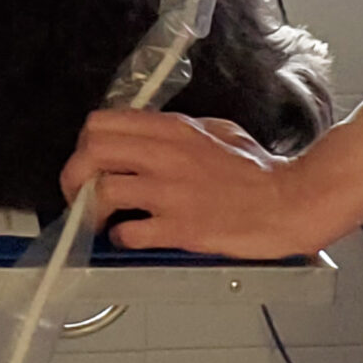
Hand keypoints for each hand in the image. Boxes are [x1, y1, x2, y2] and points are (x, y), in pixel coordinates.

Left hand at [59, 110, 331, 260]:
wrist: (288, 203)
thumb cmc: (259, 171)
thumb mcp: (217, 131)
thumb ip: (179, 131)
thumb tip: (150, 137)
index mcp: (172, 129)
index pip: (102, 122)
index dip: (84, 144)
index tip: (88, 162)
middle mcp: (164, 156)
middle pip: (91, 152)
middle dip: (74, 175)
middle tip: (79, 194)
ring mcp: (170, 192)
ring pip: (102, 192)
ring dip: (91, 211)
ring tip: (99, 222)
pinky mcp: (179, 228)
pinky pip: (129, 233)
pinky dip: (121, 238)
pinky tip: (130, 239)